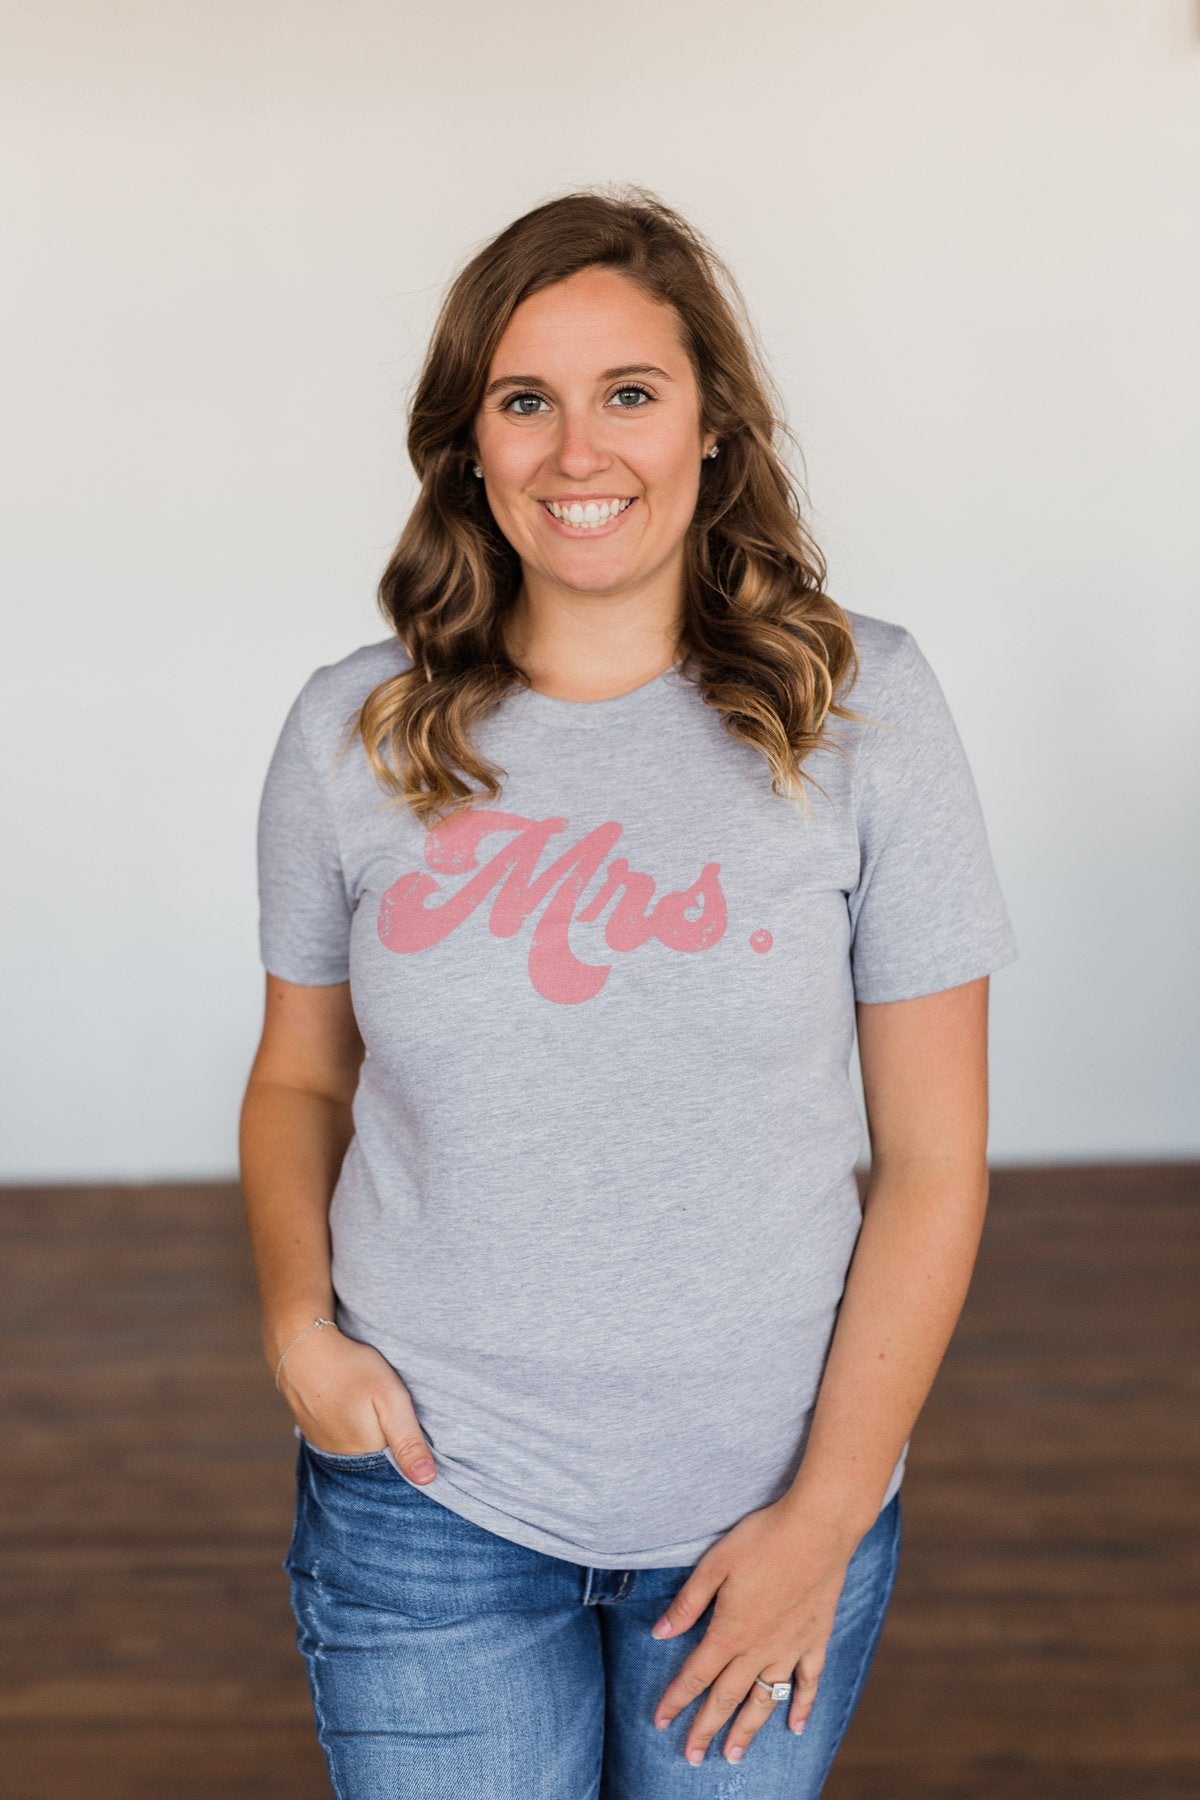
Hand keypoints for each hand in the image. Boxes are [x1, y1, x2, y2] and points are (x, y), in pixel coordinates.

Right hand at [276, 1326, 437, 1483]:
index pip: (399, 1467)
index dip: (412, 1449)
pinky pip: (342, 1442)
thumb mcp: (389, 1397)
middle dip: (391, 1443)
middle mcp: (343, 1459)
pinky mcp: (315, 1434)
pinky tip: (353, 1408)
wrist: (301, 1348)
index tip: (412, 1425)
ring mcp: (325, 1448)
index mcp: (366, 1455)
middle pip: (379, 1460)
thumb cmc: (350, 1368)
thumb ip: (408, 1440)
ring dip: (370, 1435)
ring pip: (360, 1451)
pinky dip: (352, 1429)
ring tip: (369, 1406)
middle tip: (388, 1407)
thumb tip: (427, 1481)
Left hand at [648, 1492, 863, 1766]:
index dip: (676, 1699)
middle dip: (705, 1728)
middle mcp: (759, 1648)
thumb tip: (659, 1633)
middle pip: (727, 1696)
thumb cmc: (762, 1539)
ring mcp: (790, 1647)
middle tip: (692, 1757)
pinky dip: (802, 1707)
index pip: (696, 1674)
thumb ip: (688, 1603)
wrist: (818, 1528)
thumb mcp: (715, 1563)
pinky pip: (808, 1682)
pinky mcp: (815, 1639)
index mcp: (730, 1631)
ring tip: (734, 1754)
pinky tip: (795, 1727)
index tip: (660, 1722)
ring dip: (747, 1729)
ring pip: (764, 1699)